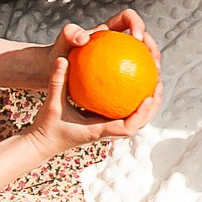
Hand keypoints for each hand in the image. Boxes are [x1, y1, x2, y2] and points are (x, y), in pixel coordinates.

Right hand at [0, 11, 158, 195]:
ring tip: (153, 81)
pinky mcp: (103, 124)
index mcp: (98, 131)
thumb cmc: (46, 125)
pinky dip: (132, 99)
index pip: (127, 128)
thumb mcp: (50, 103)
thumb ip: (56, 82)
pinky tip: (133, 81)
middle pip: (139, 123)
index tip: (148, 97)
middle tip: (158, 84)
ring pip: (134, 118)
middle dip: (152, 106)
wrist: (42, 142)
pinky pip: (123, 111)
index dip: (141, 114)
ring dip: (147, 103)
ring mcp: (106, 128)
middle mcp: (106, 131)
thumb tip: (61, 59)